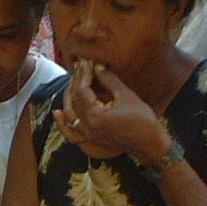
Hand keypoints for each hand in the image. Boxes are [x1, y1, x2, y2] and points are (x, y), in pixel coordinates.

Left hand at [51, 60, 165, 162]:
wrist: (149, 143)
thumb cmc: (142, 120)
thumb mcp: (126, 95)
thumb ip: (108, 80)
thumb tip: (97, 66)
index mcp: (95, 116)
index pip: (82, 90)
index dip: (83, 74)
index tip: (87, 62)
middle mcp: (87, 126)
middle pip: (74, 100)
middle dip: (76, 81)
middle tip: (81, 67)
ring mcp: (87, 134)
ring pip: (70, 113)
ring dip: (69, 96)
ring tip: (73, 80)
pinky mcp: (91, 138)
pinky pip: (71, 132)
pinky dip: (63, 123)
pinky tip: (57, 112)